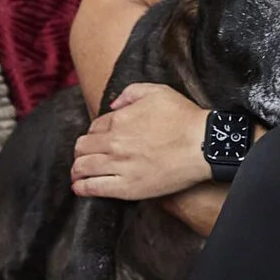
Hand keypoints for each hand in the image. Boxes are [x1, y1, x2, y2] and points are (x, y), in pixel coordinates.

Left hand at [72, 84, 209, 201]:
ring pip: (83, 168)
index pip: (93, 127)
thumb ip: (131, 92)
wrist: (202, 145)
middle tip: (84, 155)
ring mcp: (119, 166)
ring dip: (77, 169)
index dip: (94, 133)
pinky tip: (79, 187)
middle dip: (81, 151)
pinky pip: (94, 188)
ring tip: (78, 173)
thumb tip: (113, 104)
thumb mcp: (158, 92)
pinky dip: (82, 188)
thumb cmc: (184, 118)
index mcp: (119, 120)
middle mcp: (114, 143)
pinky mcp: (127, 187)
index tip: (98, 139)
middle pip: (82, 147)